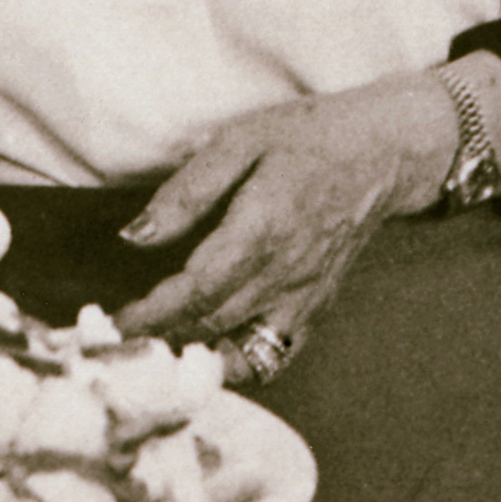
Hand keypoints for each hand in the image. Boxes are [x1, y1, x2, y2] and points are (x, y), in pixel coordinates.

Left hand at [104, 71, 456, 358]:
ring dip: (196, 358)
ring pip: (244, 349)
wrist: (384, 151)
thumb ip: (187, 192)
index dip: (152, 312)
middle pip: (212, 324)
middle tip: (120, 340)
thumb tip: (135, 235)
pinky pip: (277, 353)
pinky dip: (242, 364)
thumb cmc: (309, 137)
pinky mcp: (318, 305)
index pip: (196, 289)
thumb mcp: (240, 141)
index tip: (116, 322)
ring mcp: (306, 296)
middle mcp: (285, 274)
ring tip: (155, 353)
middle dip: (162, 337)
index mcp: (261, 230)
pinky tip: (211, 355)